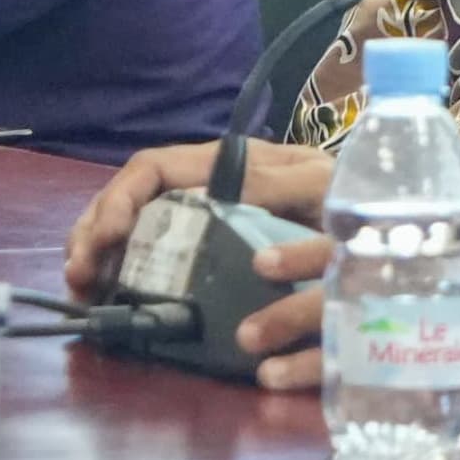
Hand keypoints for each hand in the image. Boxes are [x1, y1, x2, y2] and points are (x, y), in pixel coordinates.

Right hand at [59, 137, 334, 296]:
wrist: (383, 225)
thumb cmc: (351, 197)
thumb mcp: (319, 185)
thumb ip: (274, 183)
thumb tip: (209, 191)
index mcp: (227, 164)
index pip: (154, 168)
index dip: (119, 198)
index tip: (101, 237)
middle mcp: (208, 187)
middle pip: (133, 198)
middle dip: (95, 229)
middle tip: (77, 274)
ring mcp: (207, 219)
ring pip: (137, 226)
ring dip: (101, 253)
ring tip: (82, 287)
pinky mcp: (212, 252)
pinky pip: (157, 256)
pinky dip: (126, 273)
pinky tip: (111, 295)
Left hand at [233, 220, 459, 393]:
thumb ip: (459, 255)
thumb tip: (408, 267)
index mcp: (457, 228)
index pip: (367, 219)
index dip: (307, 234)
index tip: (262, 250)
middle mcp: (450, 261)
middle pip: (351, 271)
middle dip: (291, 292)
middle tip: (245, 314)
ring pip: (363, 319)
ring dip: (302, 341)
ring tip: (258, 365)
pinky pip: (398, 369)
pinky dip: (351, 384)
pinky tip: (321, 399)